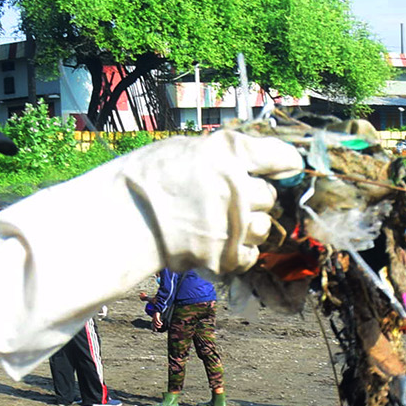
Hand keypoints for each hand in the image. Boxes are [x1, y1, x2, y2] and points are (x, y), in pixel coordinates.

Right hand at [0, 132, 302, 377]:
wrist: (118, 223)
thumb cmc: (143, 182)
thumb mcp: (180, 151)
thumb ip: (219, 155)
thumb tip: (248, 162)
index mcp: (225, 155)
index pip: (275, 154)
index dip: (285, 162)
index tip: (287, 167)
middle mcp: (234, 188)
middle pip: (267, 196)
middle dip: (253, 199)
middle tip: (228, 201)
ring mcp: (231, 224)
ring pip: (262, 227)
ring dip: (247, 226)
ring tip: (220, 224)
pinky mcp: (224, 255)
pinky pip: (250, 255)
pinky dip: (240, 252)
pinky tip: (221, 245)